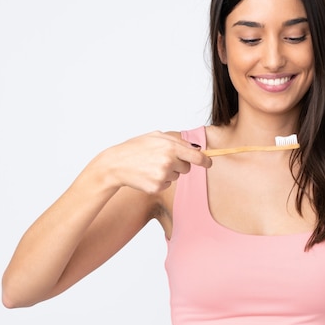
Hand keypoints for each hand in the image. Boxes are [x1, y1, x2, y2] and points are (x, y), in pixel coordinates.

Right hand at [92, 131, 211, 193]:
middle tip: (163, 160)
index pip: (196, 157)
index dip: (205, 161)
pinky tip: (147, 174)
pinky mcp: (157, 187)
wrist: (115, 164)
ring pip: (176, 176)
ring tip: (151, 166)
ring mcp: (163, 176)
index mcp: (170, 147)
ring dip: (168, 172)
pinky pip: (167, 184)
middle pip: (187, 168)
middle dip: (180, 164)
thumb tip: (195, 148)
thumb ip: (176, 141)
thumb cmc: (135, 148)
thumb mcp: (155, 136)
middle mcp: (168, 161)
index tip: (209, 163)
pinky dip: (160, 181)